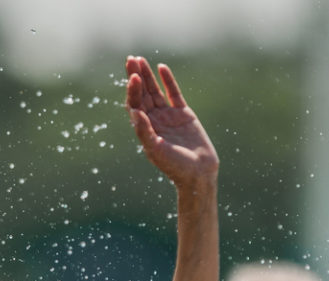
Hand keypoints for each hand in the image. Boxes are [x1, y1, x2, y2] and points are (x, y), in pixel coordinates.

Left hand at [125, 56, 218, 188]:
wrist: (198, 172)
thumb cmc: (174, 166)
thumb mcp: (155, 149)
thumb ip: (144, 131)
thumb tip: (133, 111)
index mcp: (144, 129)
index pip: (134, 104)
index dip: (132, 90)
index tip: (133, 77)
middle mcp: (154, 120)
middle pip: (142, 94)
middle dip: (136, 77)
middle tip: (130, 59)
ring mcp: (168, 116)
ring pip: (155, 91)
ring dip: (147, 76)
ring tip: (140, 59)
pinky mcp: (183, 114)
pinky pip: (174, 93)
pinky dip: (168, 81)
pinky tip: (161, 68)